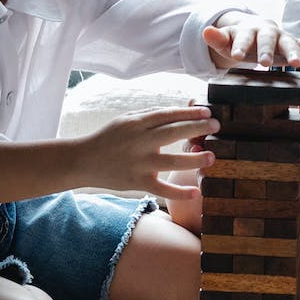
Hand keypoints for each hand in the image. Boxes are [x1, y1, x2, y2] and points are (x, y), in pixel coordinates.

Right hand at [78, 106, 217, 201]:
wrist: (82, 161)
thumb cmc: (109, 137)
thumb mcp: (127, 119)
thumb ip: (153, 114)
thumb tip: (184, 107)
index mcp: (136, 123)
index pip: (167, 115)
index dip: (189, 113)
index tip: (208, 112)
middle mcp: (139, 142)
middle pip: (172, 133)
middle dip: (197, 128)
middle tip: (217, 126)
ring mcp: (139, 164)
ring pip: (171, 162)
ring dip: (193, 159)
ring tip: (211, 157)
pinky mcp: (137, 182)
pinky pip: (161, 189)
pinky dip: (179, 193)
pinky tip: (196, 192)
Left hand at [205, 12, 299, 67]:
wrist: (253, 34)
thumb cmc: (238, 42)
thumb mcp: (226, 42)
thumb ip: (217, 38)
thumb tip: (205, 31)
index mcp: (250, 31)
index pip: (244, 39)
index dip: (241, 47)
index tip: (238, 57)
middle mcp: (268, 32)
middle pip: (268, 41)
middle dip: (267, 51)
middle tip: (265, 63)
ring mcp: (282, 38)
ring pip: (289, 44)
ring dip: (294, 52)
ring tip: (297, 62)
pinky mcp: (293, 45)